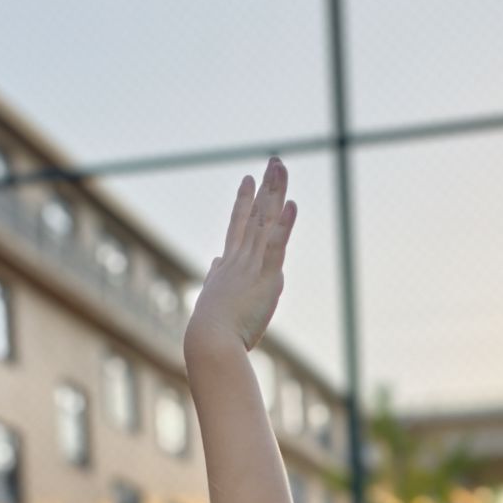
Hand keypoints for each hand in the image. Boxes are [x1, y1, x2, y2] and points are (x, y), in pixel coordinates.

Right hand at [185, 157, 297, 355]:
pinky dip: (285, 225)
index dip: (244, 200)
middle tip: (275, 161)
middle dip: (266, 187)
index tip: (249, 179)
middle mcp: (239, 258)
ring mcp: (252, 265)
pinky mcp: (266, 278)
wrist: (210, 341)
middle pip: (255, 215)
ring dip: (275, 193)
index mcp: (228, 265)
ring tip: (281, 167)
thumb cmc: (210, 329)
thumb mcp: (212, 298)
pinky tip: (292, 204)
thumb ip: (216, 277)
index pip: (238, 225)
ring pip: (265, 222)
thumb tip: (215, 263)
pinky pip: (277, 246)